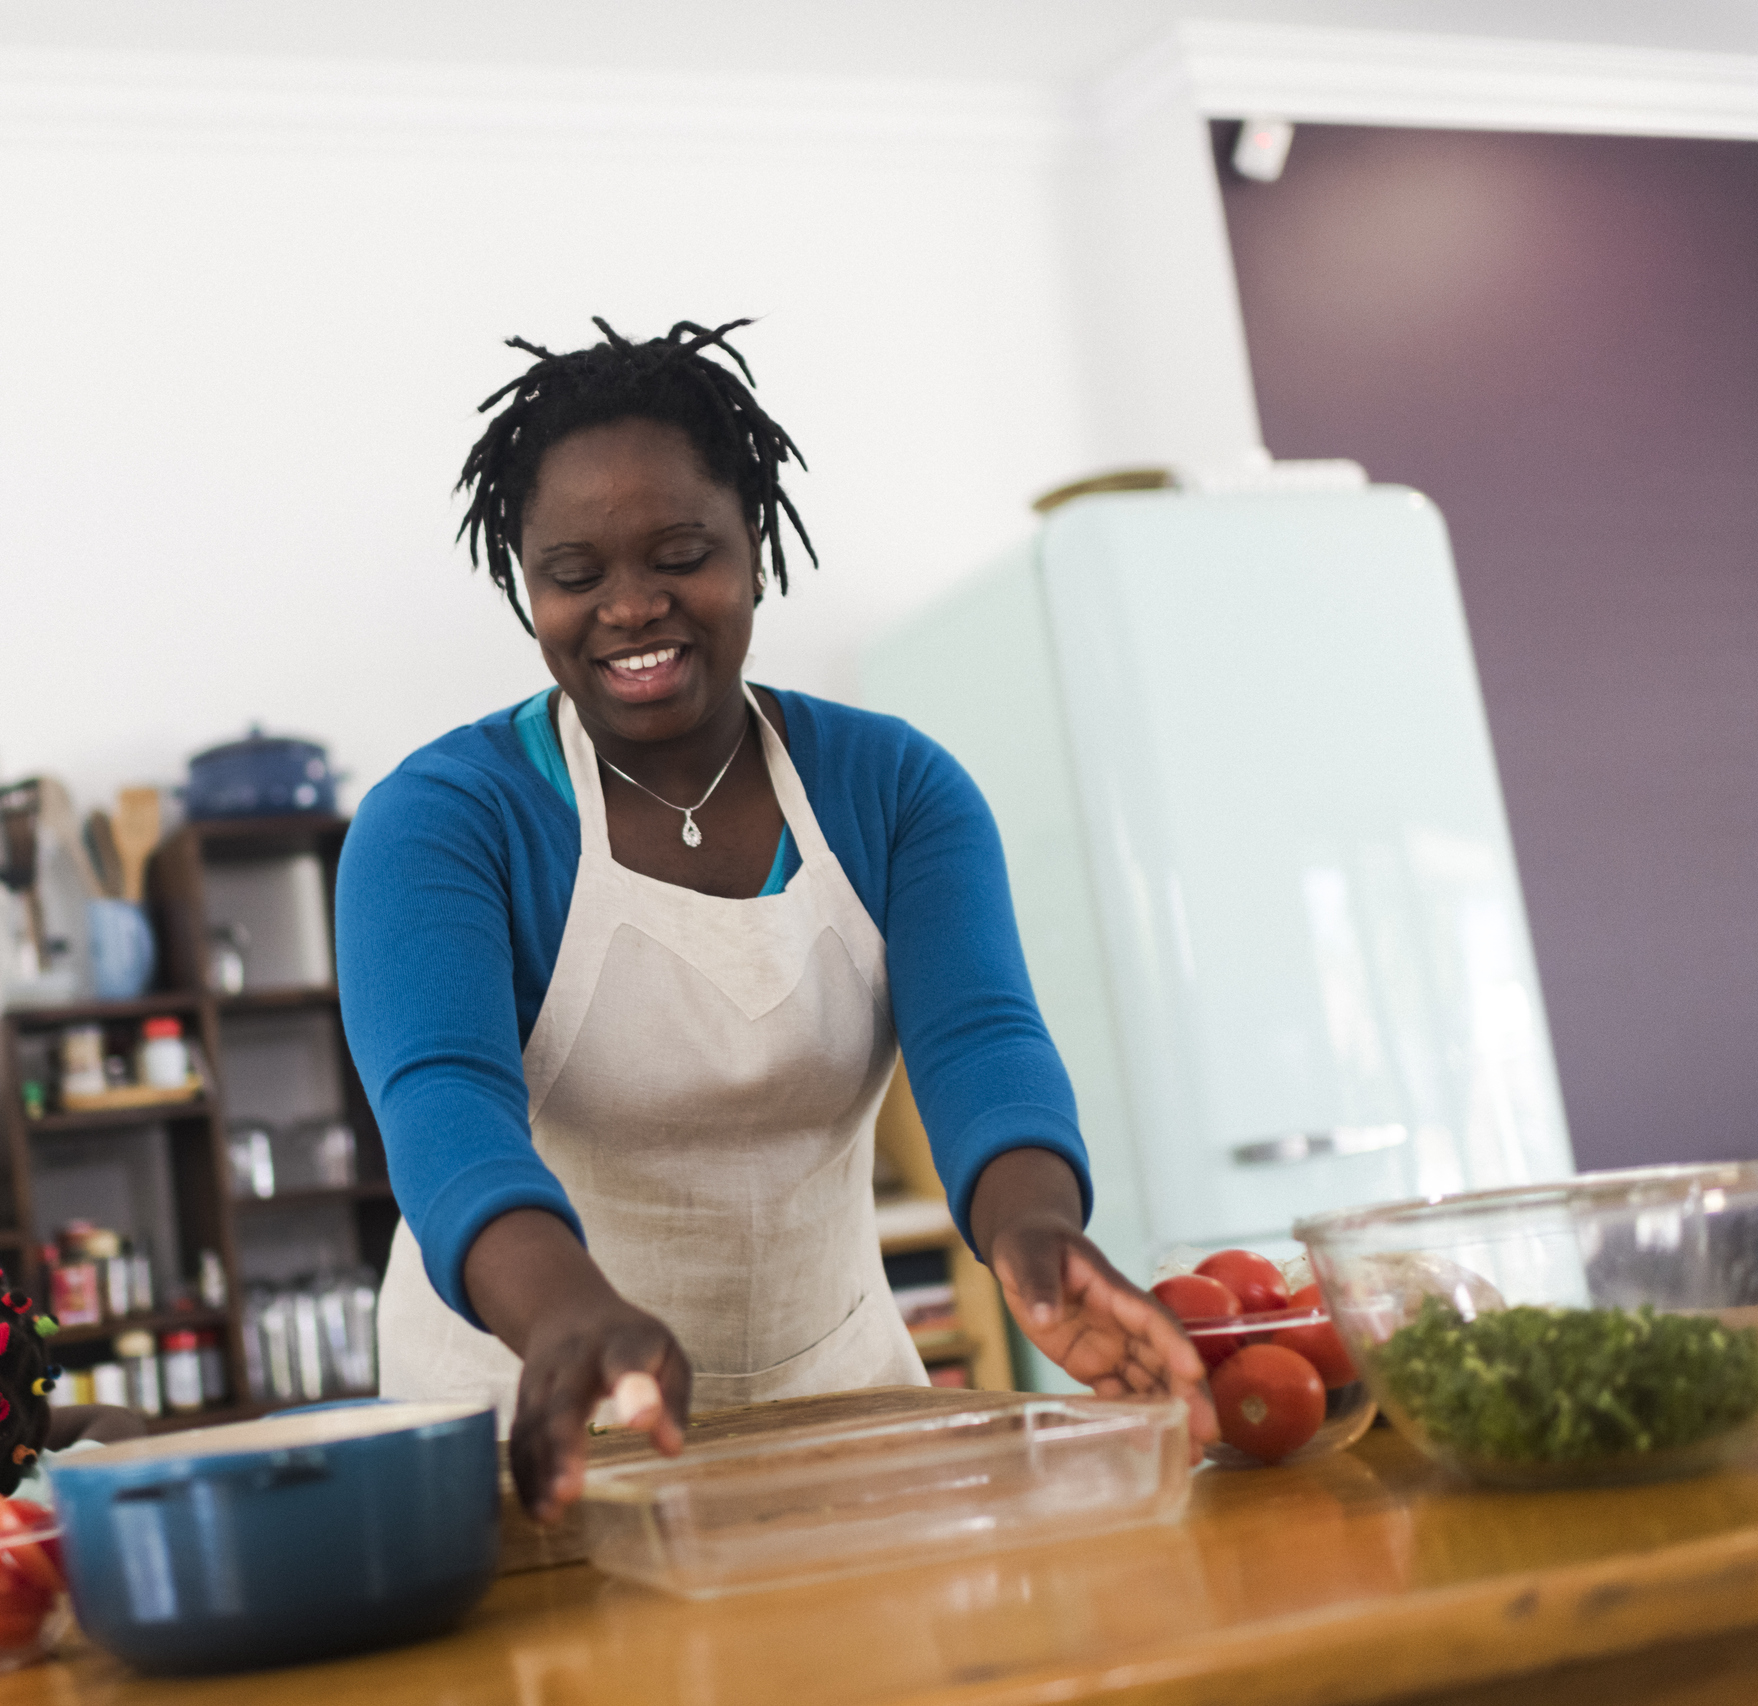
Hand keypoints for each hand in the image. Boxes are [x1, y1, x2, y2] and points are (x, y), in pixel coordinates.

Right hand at [465, 1209, 691, 1521]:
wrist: (565, 1309)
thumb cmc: (629, 1341)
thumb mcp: (665, 1351)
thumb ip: (672, 1396)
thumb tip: (671, 1447)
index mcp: (620, 1342)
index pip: (626, 1362)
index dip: (635, 1392)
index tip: (642, 1423)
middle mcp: (574, 1359)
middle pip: (565, 1401)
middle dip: (564, 1446)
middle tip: (570, 1489)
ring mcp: (542, 1379)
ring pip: (534, 1424)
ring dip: (539, 1470)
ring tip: (551, 1511)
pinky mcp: (524, 1401)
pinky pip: (519, 1439)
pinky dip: (525, 1475)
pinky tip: (538, 1510)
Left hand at [972, 1150, 1218, 1453]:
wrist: (1025, 1251)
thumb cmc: (1032, 1243)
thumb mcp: (1029, 1255)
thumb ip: (1039, 1283)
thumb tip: (1046, 1314)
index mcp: (1114, 1292)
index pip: (1152, 1320)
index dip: (1174, 1345)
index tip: (1193, 1371)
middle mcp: (1122, 1323)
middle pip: (1164, 1359)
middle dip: (1187, 1395)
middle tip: (1206, 1434)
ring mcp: (1111, 1345)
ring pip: (1150, 1382)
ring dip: (1170, 1414)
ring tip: (1190, 1455)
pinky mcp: (1094, 1363)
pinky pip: (1120, 1393)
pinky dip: (1135, 1417)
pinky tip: (1148, 1444)